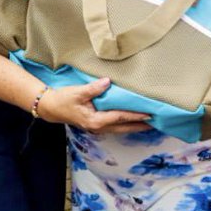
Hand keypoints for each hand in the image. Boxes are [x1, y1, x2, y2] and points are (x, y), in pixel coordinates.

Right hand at [37, 78, 151, 133]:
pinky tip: (135, 121)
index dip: (136, 115)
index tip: (150, 113)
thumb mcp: (77, 92)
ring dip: (136, 126)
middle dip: (141, 125)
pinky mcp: (97, 125)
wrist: (51, 108)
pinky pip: (116, 127)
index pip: (120, 117)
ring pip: (121, 129)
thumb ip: (93, 88)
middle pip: (125, 127)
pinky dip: (127, 124)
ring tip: (151, 122)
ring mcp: (98, 128)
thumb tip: (107, 82)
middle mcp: (99, 127)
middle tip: (158, 121)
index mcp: (95, 120)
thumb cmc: (64, 99)